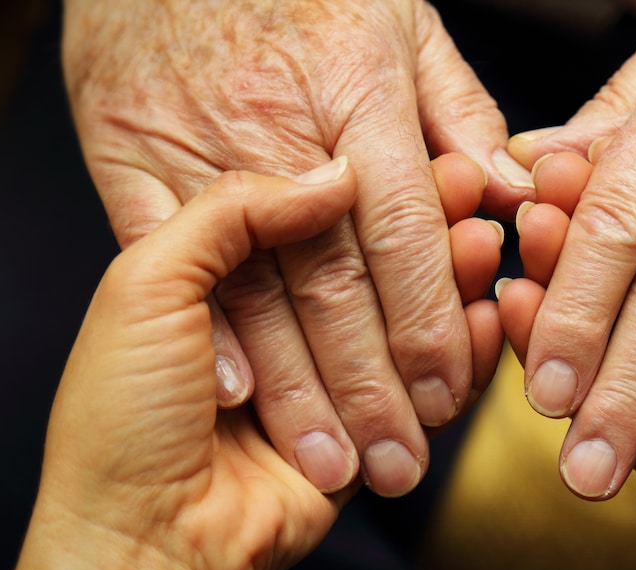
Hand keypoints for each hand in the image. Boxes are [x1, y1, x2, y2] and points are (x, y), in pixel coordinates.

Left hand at [0, 160, 502, 569]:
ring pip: (410, 316)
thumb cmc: (122, 416)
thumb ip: (231, 213)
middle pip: (375, 261)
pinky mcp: (370, 427)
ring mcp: (332, 375)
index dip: (377, 183)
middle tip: (476, 200)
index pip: (320, 212)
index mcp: (227, 272)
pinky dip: (465, 352)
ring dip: (455, 283)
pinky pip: (432, 385)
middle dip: (428, 231)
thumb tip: (332, 178)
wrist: (143, 537)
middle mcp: (285, 318)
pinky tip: (487, 317)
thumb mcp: (146, 285)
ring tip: (486, 247)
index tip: (429, 160)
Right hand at [62, 0, 530, 495]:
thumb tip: (505, 192)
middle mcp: (280, 126)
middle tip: (398, 456)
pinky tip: (241, 394)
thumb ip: (459, 114)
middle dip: (370, 382)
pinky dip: (206, 327)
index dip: (427, 318)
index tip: (447, 389)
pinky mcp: (130, 158)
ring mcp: (198, 144)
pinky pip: (165, 256)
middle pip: (333, 277)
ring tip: (332, 459)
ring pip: (255, 286)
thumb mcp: (402, 26)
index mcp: (357, 91)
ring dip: (297, 387)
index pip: (402, 228)